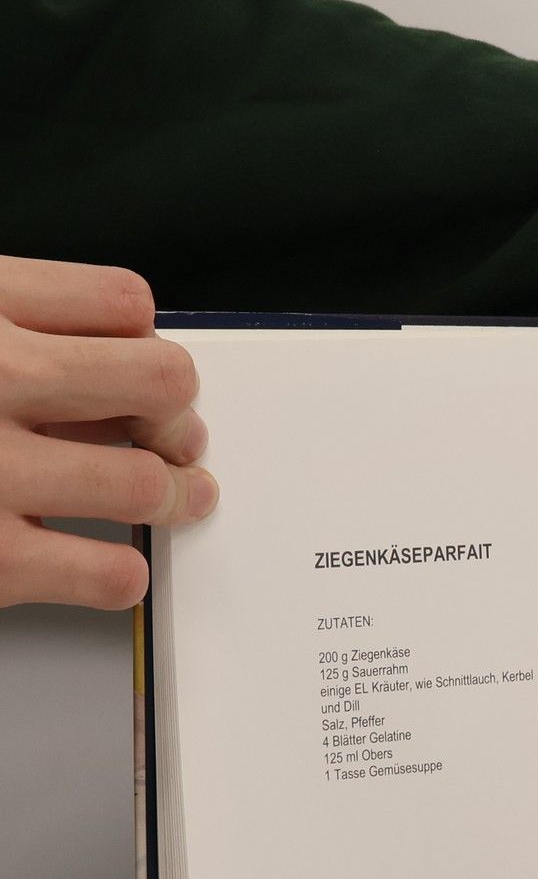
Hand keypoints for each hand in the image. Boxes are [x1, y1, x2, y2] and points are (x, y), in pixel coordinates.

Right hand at [0, 257, 216, 609]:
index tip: (141, 370)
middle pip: (162, 379)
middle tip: (177, 441)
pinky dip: (120, 574)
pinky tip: (109, 566)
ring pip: (146, 479)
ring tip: (175, 500)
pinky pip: (109, 572)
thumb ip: (18, 330)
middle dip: (178, 416)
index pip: (124, 304)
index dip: (146, 342)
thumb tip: (110, 371)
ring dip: (174, 496)